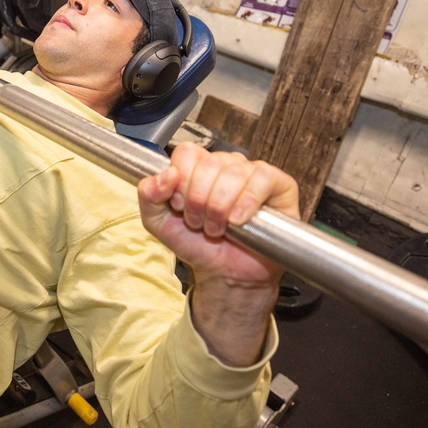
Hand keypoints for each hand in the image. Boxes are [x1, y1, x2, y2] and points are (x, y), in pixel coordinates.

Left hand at [138, 143, 299, 364]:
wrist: (224, 274)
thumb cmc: (196, 244)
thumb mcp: (157, 222)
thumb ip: (148, 195)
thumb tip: (166, 174)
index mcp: (199, 167)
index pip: (188, 153)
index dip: (181, 181)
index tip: (180, 206)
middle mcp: (226, 165)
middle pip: (210, 163)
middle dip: (199, 201)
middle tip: (200, 223)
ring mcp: (253, 173)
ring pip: (234, 172)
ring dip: (220, 207)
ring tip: (218, 228)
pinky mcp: (278, 185)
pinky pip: (262, 178)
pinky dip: (247, 202)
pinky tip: (238, 221)